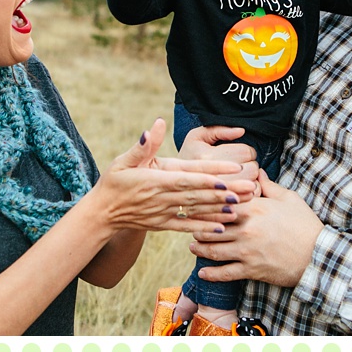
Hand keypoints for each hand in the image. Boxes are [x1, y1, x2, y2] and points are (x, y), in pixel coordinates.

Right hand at [91, 119, 256, 234]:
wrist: (102, 213)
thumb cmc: (114, 182)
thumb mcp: (124, 160)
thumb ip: (144, 145)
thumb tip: (156, 124)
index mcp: (156, 178)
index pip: (189, 176)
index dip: (210, 175)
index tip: (231, 172)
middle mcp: (163, 197)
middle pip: (200, 193)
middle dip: (225, 191)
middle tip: (249, 189)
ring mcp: (164, 212)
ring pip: (197, 209)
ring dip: (220, 208)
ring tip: (242, 206)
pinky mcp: (164, 224)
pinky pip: (187, 226)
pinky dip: (204, 227)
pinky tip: (222, 227)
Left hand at [189, 170, 323, 286]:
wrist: (319, 255)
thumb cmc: (305, 224)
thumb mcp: (289, 198)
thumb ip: (269, 185)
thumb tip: (257, 171)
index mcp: (254, 208)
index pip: (221, 203)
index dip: (206, 203)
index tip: (196, 202)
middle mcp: (246, 229)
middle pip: (211, 226)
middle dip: (198, 226)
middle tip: (190, 225)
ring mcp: (246, 251)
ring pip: (213, 250)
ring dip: (199, 248)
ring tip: (192, 246)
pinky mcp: (250, 270)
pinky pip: (224, 273)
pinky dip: (211, 273)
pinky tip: (202, 272)